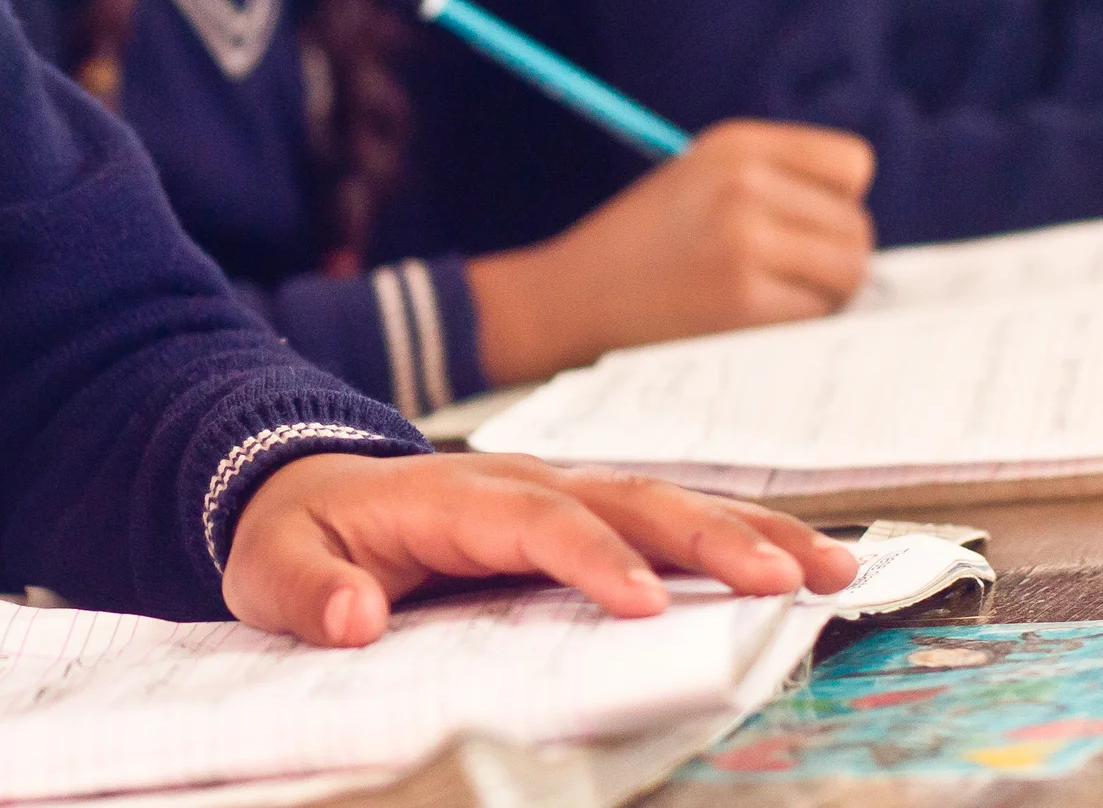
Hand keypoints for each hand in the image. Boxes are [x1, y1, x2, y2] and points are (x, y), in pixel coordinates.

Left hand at [222, 452, 856, 646]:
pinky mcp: (582, 515)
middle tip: (784, 580)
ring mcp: (557, 492)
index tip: (641, 604)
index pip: (531, 520)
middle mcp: (519, 482)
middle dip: (707, 536)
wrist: (302, 485)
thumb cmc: (295, 535)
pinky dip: (737, 537)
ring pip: (664, 503)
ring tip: (831, 568)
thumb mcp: (270, 567)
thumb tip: (352, 619)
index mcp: (451, 495)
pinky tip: (803, 564)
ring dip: (748, 532)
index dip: (587, 558)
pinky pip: (665, 522)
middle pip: (626, 499)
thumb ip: (306, 593)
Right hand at [462, 119, 874, 383]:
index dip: (836, 202)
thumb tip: (863, 228)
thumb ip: (776, 183)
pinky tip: (748, 324)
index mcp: (735, 144)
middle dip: (831, 259)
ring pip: (848, 272)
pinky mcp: (743, 300)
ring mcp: (744, 240)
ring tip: (767, 302)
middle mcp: (743, 182)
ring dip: (823, 298)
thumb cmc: (642, 248)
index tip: (799, 228)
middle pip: (856, 226)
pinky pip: (818, 316)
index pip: (852, 164)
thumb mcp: (698, 180)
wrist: (566, 298)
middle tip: (779, 281)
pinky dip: (797, 329)